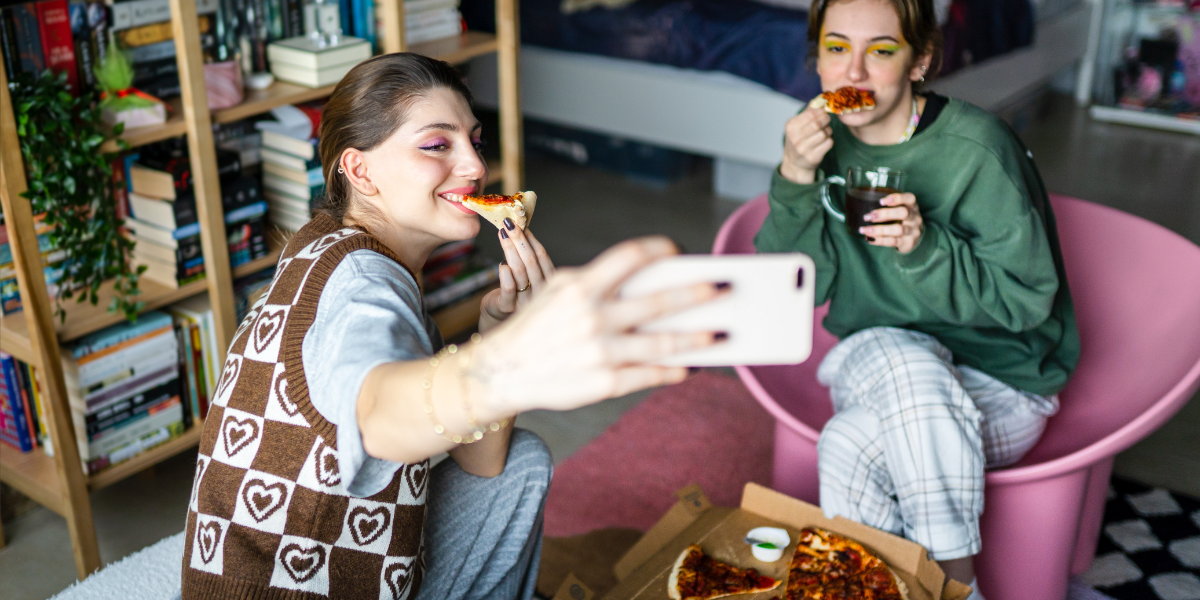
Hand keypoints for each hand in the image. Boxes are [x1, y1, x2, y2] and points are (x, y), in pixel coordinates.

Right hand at [469, 236, 726, 414]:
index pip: (631, 256)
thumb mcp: (557, 290)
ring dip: (697, 339)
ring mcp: (601, 352)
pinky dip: (674, 371)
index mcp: (581, 286)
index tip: (680, 251)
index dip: (660, 250)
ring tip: (719, 334)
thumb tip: (651, 281)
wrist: (502, 372)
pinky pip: (650, 375)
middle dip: (698, 294)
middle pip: (660, 301)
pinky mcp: (604, 383)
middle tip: (724, 290)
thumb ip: (598, 281)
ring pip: (664, 344)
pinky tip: (690, 367)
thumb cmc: (536, 326)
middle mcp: (593, 317)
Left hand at [479, 224, 554, 332]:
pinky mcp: (508, 307)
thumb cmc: (515, 290)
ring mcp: (526, 301)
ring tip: (501, 234)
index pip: (542, 257)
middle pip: (531, 261)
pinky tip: (501, 263)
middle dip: (519, 239)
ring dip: (509, 249)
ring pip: (519, 271)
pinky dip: (505, 274)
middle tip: (509, 223)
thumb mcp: (527, 273)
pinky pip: (509, 288)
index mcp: (549, 281)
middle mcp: (541, 292)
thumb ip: (528, 257)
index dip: (532, 239)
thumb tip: (520, 227)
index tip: (522, 223)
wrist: (500, 314)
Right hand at [779, 105, 832, 184]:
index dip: (821, 111)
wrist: (795, 164)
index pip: (810, 114)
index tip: (824, 111)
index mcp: (791, 127)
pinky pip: (828, 143)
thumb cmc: (798, 140)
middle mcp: (795, 138)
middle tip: (827, 121)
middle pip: (818, 124)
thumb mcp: (797, 126)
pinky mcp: (813, 157)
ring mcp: (803, 149)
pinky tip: (824, 142)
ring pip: (824, 133)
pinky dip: (829, 141)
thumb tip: (820, 99)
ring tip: (824, 132)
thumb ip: (808, 112)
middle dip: (826, 120)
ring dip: (828, 131)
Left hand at [860, 193, 923, 253]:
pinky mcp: (908, 243)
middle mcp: (915, 218)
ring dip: (878, 229)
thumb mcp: (901, 210)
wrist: (915, 239)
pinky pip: (892, 241)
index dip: (897, 198)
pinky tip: (869, 238)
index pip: (910, 198)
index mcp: (913, 206)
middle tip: (868, 216)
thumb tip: (866, 202)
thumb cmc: (903, 220)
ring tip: (864, 229)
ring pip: (897, 229)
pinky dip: (879, 240)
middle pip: (903, 213)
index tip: (881, 201)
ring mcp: (913, 231)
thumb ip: (889, 206)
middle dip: (884, 214)